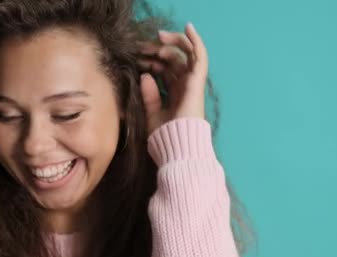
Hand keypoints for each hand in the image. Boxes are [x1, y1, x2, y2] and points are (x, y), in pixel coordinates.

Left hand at [137, 22, 208, 138]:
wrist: (176, 148)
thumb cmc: (164, 137)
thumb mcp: (151, 113)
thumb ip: (148, 95)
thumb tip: (145, 75)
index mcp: (175, 95)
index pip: (165, 71)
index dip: (152, 61)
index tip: (136, 56)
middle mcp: (185, 88)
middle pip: (174, 61)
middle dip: (158, 50)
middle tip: (142, 45)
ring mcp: (192, 85)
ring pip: (185, 55)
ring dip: (173, 44)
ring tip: (159, 37)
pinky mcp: (196, 83)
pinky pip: (199, 57)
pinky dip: (195, 42)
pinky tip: (187, 28)